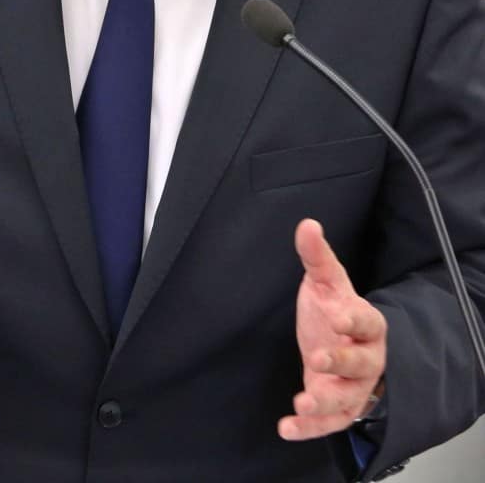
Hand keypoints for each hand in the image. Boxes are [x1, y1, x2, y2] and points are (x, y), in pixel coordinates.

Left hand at [278, 218, 385, 440]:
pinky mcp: (338, 408)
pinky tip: (286, 427)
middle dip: (342, 362)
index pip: (368, 320)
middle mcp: (367, 358)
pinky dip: (309, 428)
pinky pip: (329, 423)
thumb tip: (307, 223)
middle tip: (317, 357)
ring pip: (348, 399)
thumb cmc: (334, 309)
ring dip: (325, 403)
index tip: (338, 315)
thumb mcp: (326, 282)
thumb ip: (316, 256)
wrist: (344, 344)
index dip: (355, 319)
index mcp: (368, 323)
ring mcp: (354, 386)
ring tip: (302, 403)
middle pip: (362, 363)